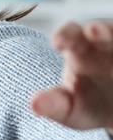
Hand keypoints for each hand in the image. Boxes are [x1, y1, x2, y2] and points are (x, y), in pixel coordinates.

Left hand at [29, 19, 112, 134]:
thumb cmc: (90, 104)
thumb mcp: (72, 109)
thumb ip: (54, 105)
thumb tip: (33, 105)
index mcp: (80, 49)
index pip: (70, 35)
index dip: (65, 35)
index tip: (58, 43)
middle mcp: (107, 42)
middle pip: (105, 30)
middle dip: (102, 30)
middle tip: (96, 32)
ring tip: (107, 48)